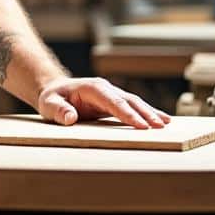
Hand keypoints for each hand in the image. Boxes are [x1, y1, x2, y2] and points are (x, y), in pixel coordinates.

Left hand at [36, 77, 171, 128]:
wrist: (55, 91)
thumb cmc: (52, 98)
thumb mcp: (48, 104)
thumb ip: (58, 110)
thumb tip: (71, 117)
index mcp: (92, 88)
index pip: (113, 101)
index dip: (128, 113)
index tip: (141, 125)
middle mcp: (106, 89)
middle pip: (129, 100)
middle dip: (145, 113)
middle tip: (160, 126)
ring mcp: (112, 94)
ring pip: (135, 102)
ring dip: (150, 113)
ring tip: (165, 124)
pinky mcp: (115, 102)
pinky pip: (133, 107)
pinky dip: (147, 113)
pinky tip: (160, 120)